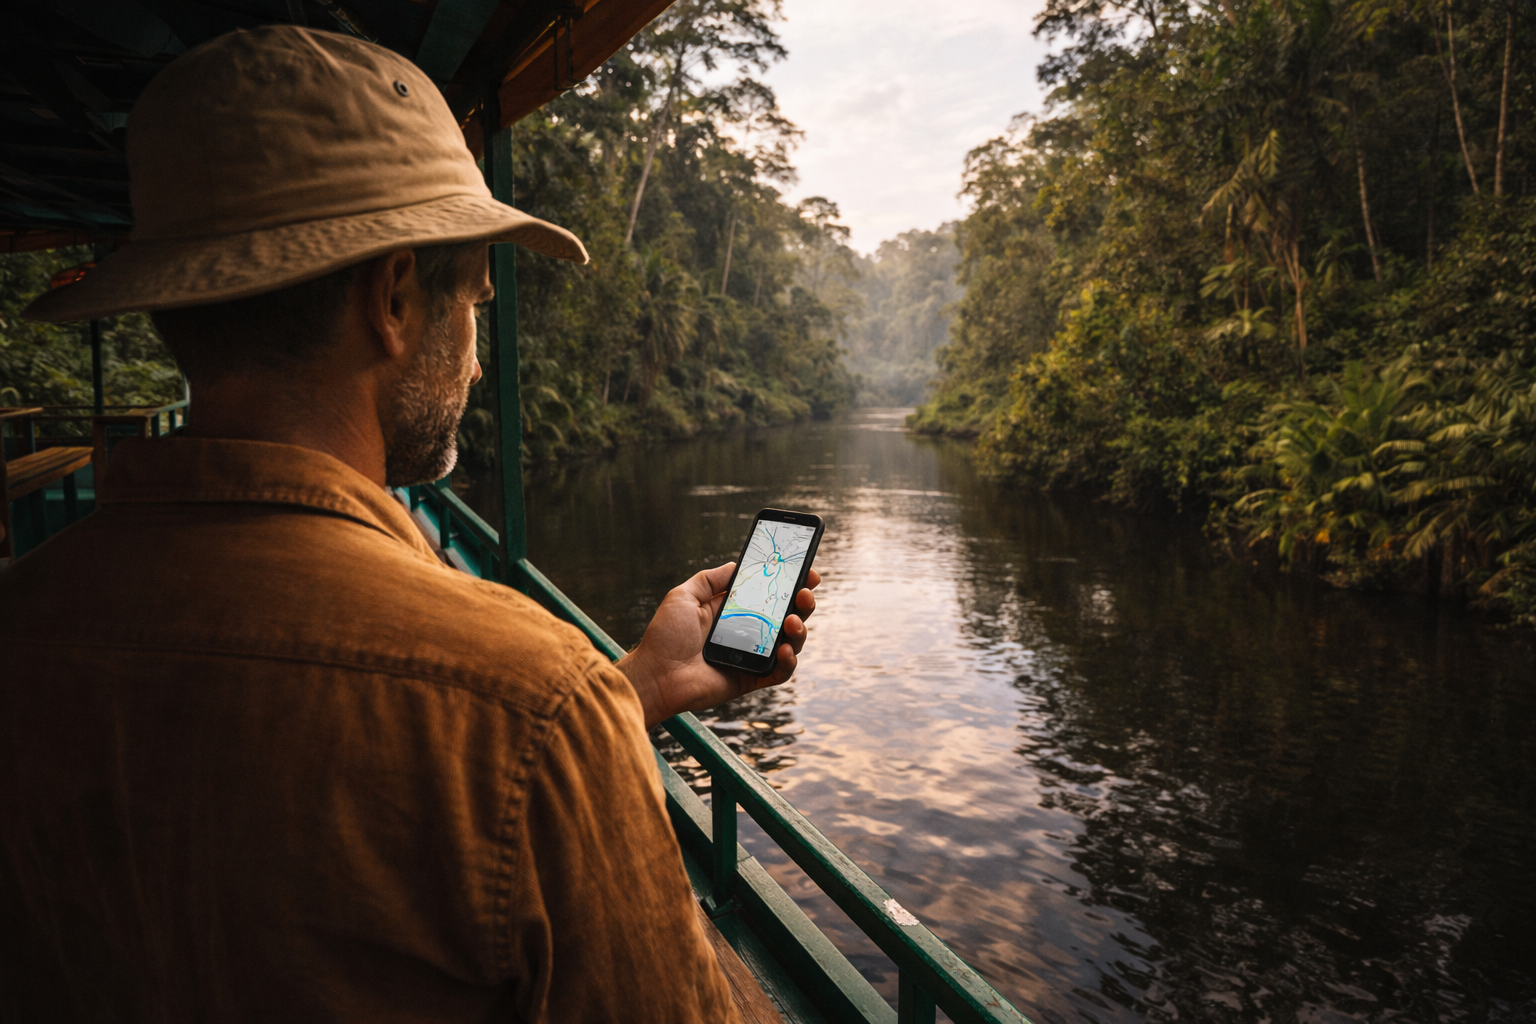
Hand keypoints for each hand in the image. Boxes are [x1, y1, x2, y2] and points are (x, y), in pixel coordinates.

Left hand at [617, 562, 820, 728]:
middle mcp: (747, 632)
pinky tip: (784, 650)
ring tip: (792, 621)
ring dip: (799, 630)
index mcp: (734, 610)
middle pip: (787, 615)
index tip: (807, 571)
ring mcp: (752, 656)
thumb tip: (737, 564)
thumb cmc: (665, 636)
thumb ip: (711, 579)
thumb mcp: (684, 596)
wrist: (656, 674)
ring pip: (790, 642)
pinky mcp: (751, 679)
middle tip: (805, 593)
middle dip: (803, 602)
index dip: (791, 583)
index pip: (769, 594)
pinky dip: (789, 661)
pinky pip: (780, 672)